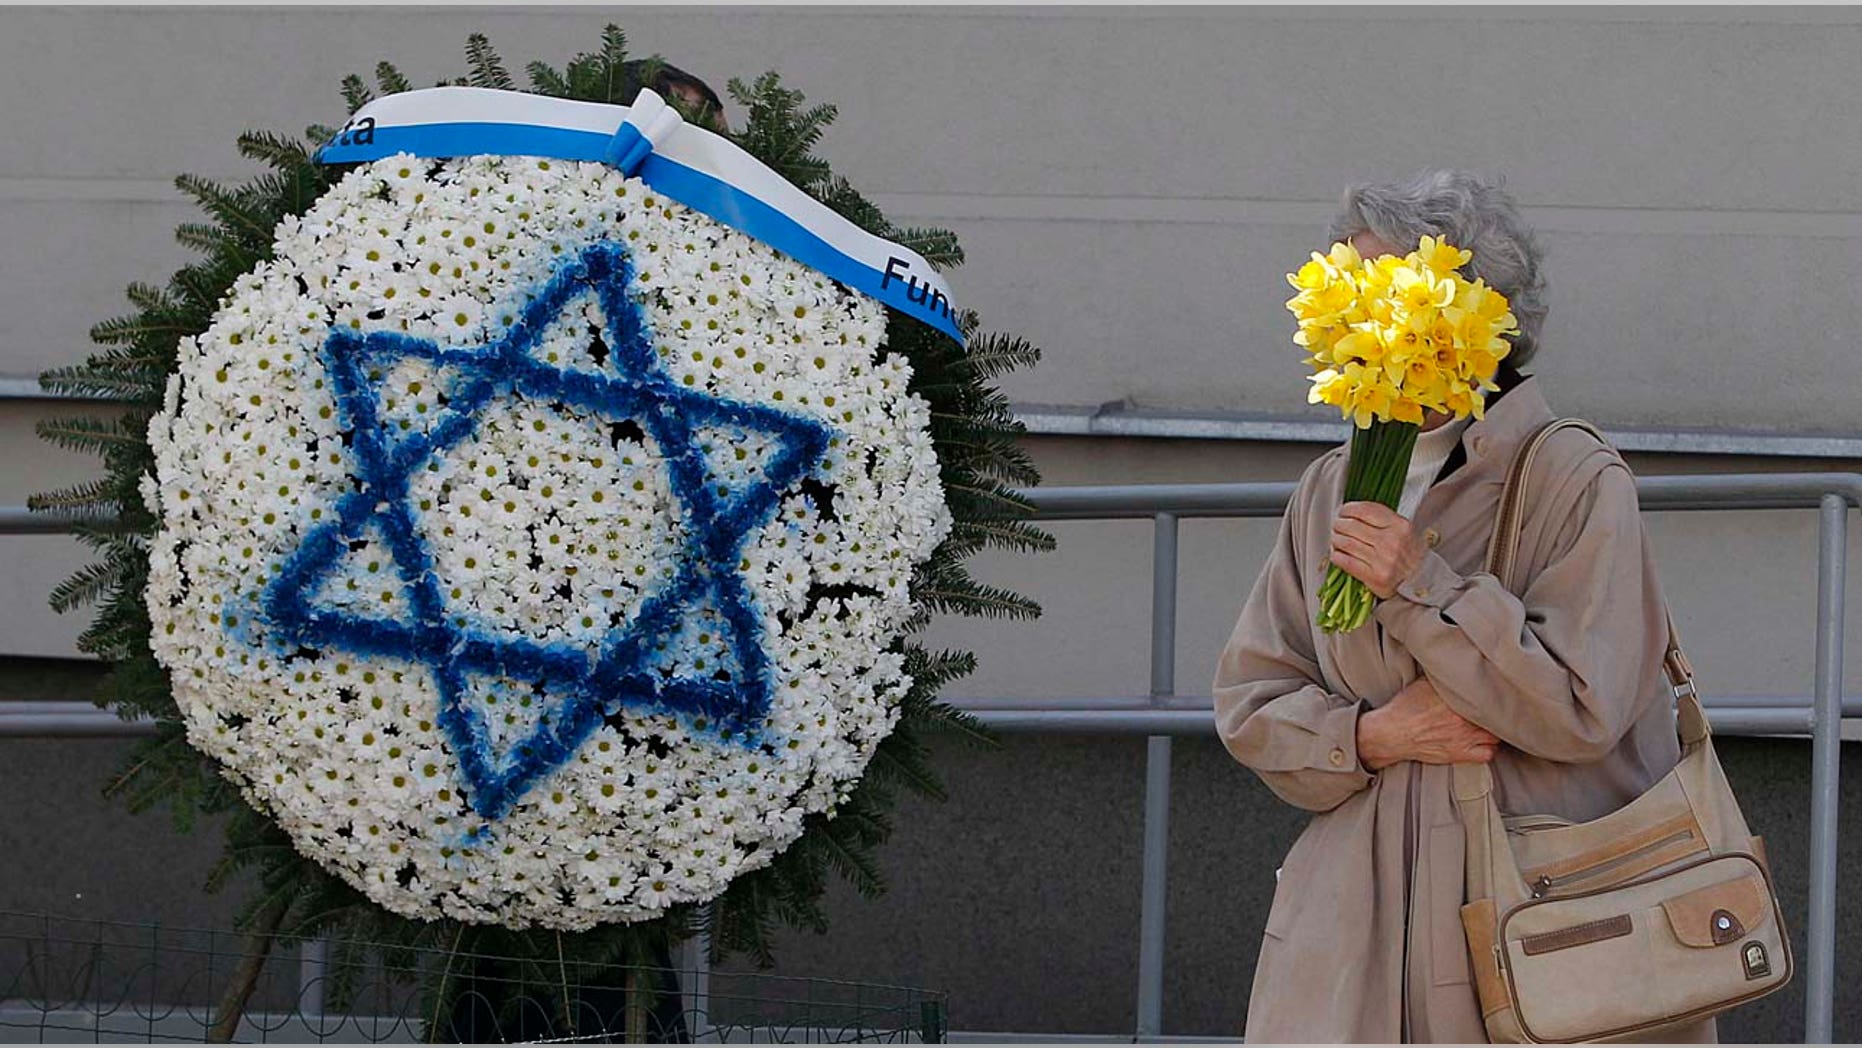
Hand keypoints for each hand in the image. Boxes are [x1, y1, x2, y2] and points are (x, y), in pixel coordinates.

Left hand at [1329, 501, 1425, 599]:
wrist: (1422, 580)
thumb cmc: (1410, 553)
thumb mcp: (1404, 530)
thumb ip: (1382, 519)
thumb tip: (1351, 512)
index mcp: (1400, 526)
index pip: (1366, 510)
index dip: (1349, 509)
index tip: (1343, 511)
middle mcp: (1392, 542)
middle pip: (1353, 526)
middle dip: (1340, 524)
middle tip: (1337, 526)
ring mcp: (1383, 561)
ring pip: (1347, 544)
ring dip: (1336, 540)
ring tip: (1336, 539)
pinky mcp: (1375, 577)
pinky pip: (1347, 562)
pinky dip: (1337, 556)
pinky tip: (1337, 554)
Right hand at [1356, 677, 1499, 770]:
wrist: (1391, 733)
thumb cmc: (1404, 708)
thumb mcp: (1423, 683)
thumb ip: (1444, 677)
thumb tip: (1458, 665)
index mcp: (1456, 699)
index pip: (1488, 693)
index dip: (1496, 691)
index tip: (1498, 689)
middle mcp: (1463, 719)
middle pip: (1495, 715)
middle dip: (1496, 711)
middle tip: (1497, 707)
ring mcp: (1464, 738)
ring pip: (1496, 735)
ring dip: (1495, 729)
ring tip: (1491, 724)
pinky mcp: (1460, 754)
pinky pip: (1488, 754)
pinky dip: (1489, 748)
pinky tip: (1484, 741)